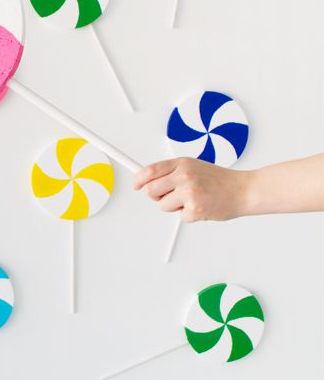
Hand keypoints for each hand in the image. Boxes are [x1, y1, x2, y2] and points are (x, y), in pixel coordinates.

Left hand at [133, 158, 248, 221]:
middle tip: (169, 196)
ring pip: (163, 205)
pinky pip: (180, 217)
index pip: (150, 170)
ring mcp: (189, 193)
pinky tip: (202, 207)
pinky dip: (189, 215)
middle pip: (151, 190)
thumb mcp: (193, 167)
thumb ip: (172, 172)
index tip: (136, 185)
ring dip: (173, 207)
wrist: (243, 190)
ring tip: (191, 200)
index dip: (138, 179)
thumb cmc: (218, 180)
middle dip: (156, 196)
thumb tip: (148, 181)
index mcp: (182, 163)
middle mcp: (184, 176)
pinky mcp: (195, 209)